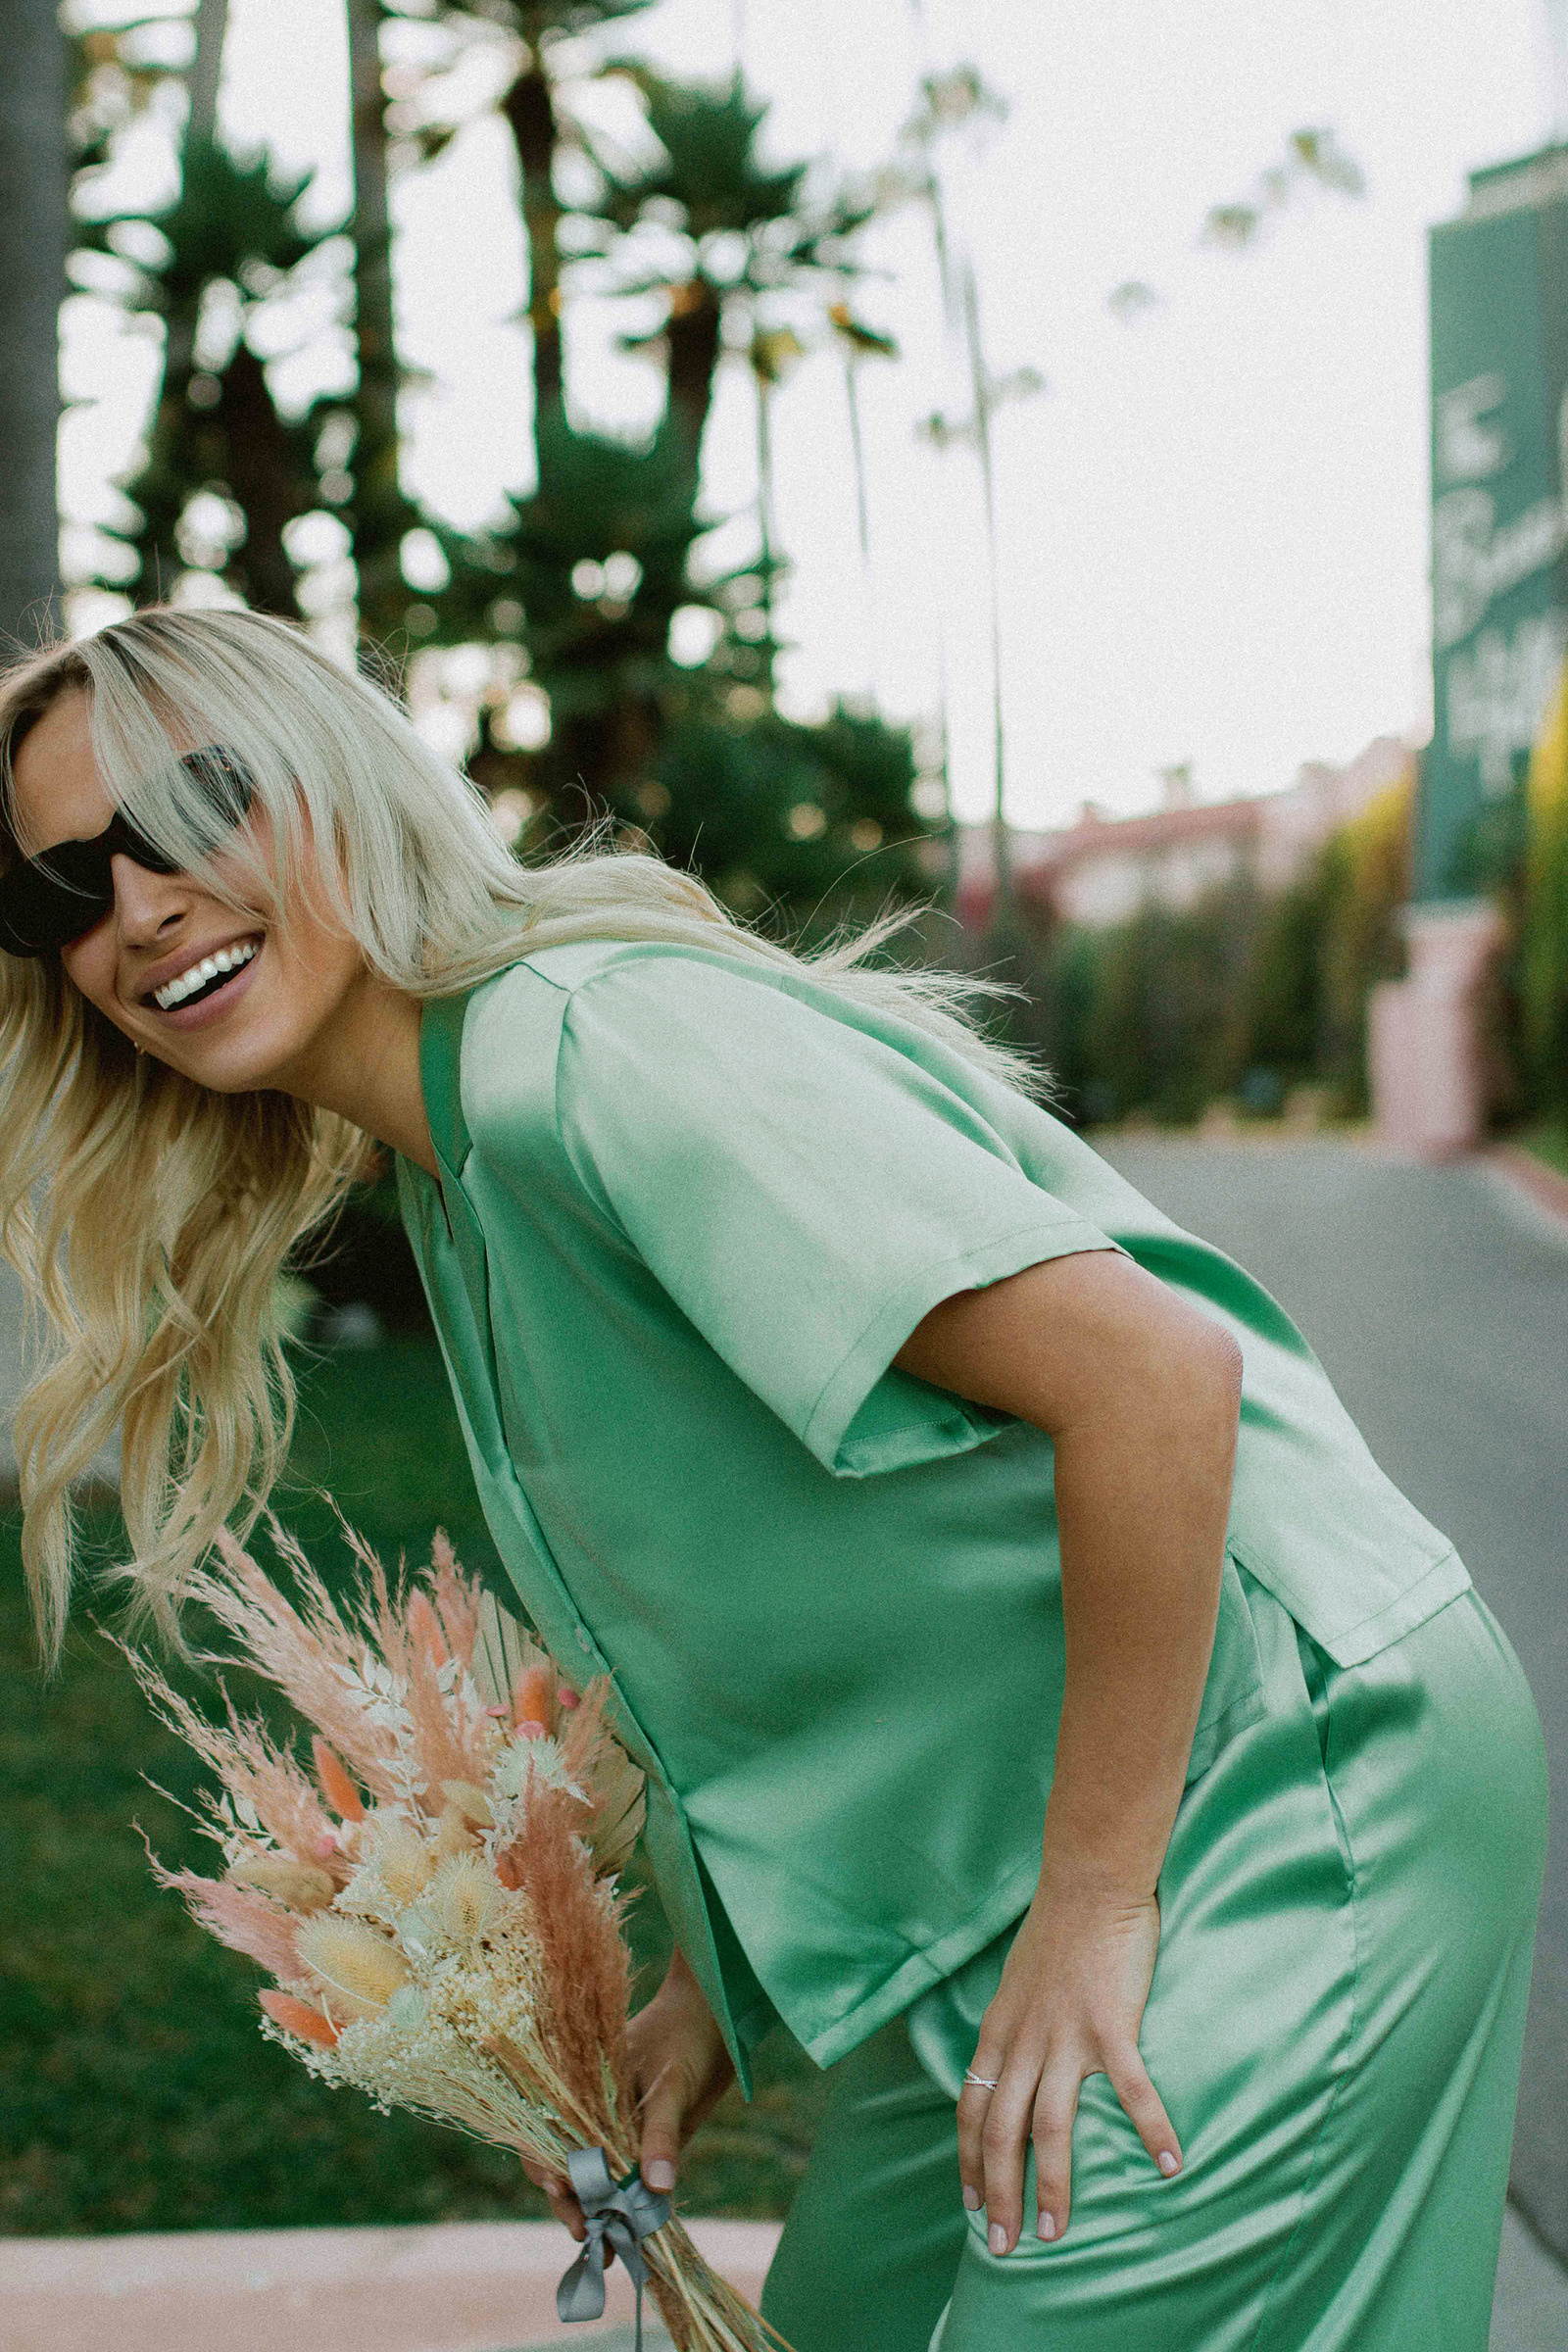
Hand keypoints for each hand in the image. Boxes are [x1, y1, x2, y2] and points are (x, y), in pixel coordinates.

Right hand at [518, 1947, 734, 2244]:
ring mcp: (621, 2129)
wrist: (718, 2016)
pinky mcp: (649, 2141)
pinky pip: (633, 2180)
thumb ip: (661, 2136)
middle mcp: (595, 2114)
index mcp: (583, 2092)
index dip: (546, 2167)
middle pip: (567, 2164)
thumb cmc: (685, 2037)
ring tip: (608, 2249)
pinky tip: (636, 2235)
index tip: (560, 2193)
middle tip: (586, 2235)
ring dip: (599, 2212)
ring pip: (598, 2178)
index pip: (547, 2135)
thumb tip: (657, 2188)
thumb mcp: (672, 2086)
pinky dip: (632, 2207)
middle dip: (572, 2202)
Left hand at [957, 1881, 1179, 2252]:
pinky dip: (1150, 2130)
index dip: (968, 2160)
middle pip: (1001, 2132)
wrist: (1089, 1882)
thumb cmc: (1058, 1931)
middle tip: (1005, 2246)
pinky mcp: (1110, 2025)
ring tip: (1055, 2231)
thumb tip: (1008, 2067)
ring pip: (1049, 2126)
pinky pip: (1130, 2090)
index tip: (972, 2205)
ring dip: (1050, 2185)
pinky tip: (1169, 2165)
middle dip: (999, 2195)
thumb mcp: (1016, 1984)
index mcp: (999, 2030)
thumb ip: (1012, 2028)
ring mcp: (1066, 2036)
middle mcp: (1024, 2041)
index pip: (971, 2108)